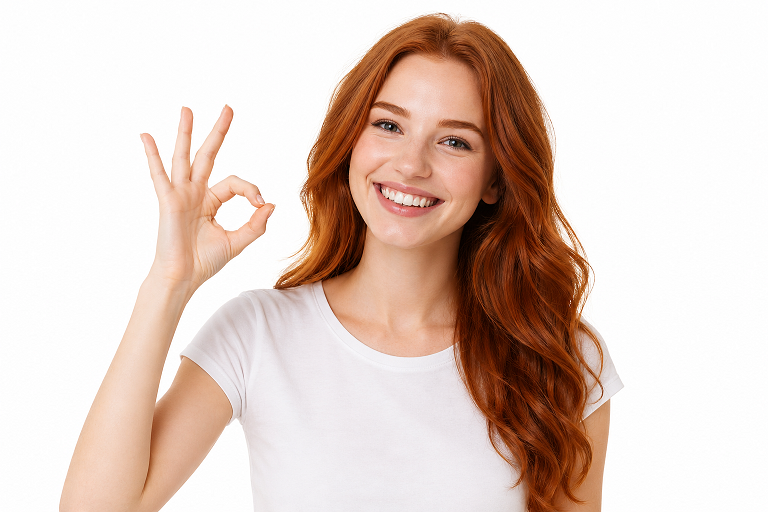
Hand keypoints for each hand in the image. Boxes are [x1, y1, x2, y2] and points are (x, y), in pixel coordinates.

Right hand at [140, 105, 273, 294]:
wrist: (183, 278)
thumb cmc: (205, 262)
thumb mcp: (238, 242)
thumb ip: (255, 224)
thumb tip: (271, 204)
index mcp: (211, 201)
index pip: (235, 183)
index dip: (251, 190)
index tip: (260, 204)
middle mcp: (195, 193)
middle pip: (208, 155)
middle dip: (218, 132)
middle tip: (228, 108)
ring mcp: (180, 195)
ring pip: (184, 157)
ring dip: (186, 133)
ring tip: (187, 109)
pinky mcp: (168, 201)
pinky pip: (159, 175)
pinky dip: (152, 155)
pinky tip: (146, 136)